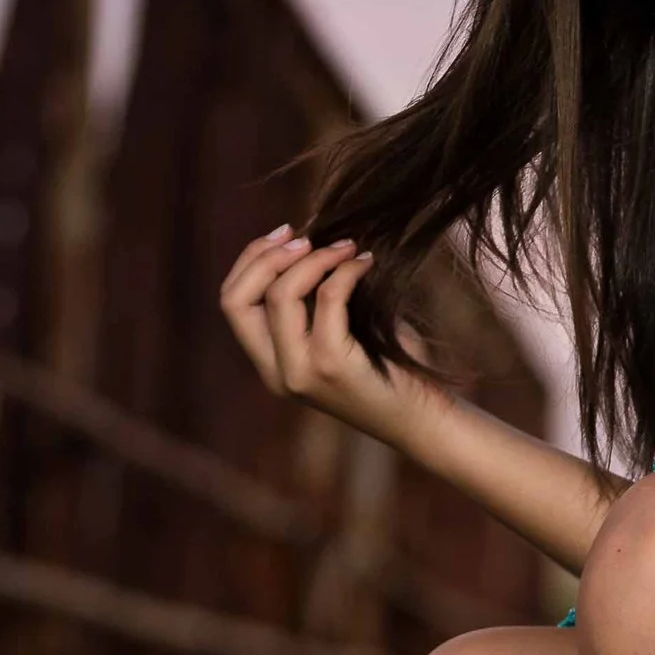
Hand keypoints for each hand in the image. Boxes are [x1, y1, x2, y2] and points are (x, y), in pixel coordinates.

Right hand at [217, 231, 436, 443]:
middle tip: (306, 237)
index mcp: (270, 365)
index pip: (232, 303)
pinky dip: (346, 270)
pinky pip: (327, 297)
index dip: (250, 260)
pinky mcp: (331, 364)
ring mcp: (300, 371)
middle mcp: (276, 373)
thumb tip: (309, 238)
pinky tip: (367, 263)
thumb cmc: (389, 368)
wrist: (423, 419)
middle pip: (236, 299)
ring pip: (279, 294)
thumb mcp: (341, 331)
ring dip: (313, 258)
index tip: (285, 235)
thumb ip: (313, 300)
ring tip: (347, 246)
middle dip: (266, 256)